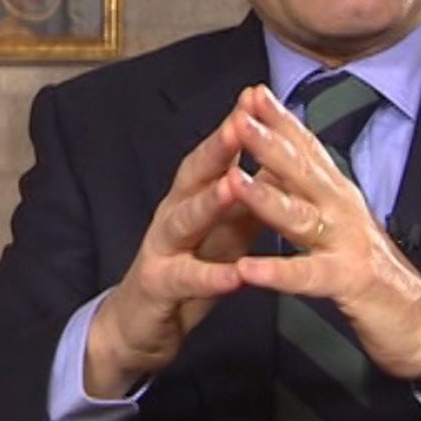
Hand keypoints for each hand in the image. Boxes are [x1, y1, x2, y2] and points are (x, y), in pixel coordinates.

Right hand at [85, 91, 265, 397]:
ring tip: (233, 184)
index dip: (235, 125)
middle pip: (194, 175)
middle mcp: (172, 214)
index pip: (214, 155)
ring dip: (210, 201)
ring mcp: (161, 249)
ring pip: (184, 220)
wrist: (139, 325)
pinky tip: (235, 274)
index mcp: (190, 197)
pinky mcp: (158, 287)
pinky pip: (186, 279)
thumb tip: (281, 159)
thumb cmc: (188, 270)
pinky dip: (211, 275)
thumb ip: (247, 199)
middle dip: (218, 148)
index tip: (258, 95)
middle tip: (241, 121)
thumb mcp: (221, 231)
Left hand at [228, 86, 420, 386]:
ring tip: (233, 179)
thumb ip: (315, 189)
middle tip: (238, 116)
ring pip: (300, 215)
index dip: (281, 118)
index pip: (307, 148)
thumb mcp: (341, 219)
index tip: (252, 91)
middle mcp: (342, 209)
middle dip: (268, 141)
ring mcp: (347, 243)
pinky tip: (248, 268)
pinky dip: (277, 272)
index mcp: (337, 193)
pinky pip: (306, 276)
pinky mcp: (348, 282)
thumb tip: (287, 154)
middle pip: (301, 169)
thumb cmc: (371, 269)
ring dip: (265, 196)